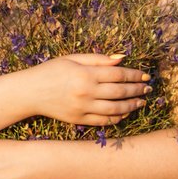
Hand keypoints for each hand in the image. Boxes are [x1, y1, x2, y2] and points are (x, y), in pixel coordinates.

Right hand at [28, 53, 150, 125]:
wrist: (29, 92)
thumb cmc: (50, 71)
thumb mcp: (72, 58)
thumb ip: (97, 59)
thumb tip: (121, 58)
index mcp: (85, 74)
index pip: (118, 74)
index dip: (134, 75)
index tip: (145, 75)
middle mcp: (86, 92)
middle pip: (120, 91)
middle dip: (137, 89)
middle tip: (148, 88)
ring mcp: (83, 108)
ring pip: (115, 108)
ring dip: (132, 105)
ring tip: (141, 102)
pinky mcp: (79, 119)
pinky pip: (104, 120)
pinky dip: (117, 118)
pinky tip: (125, 113)